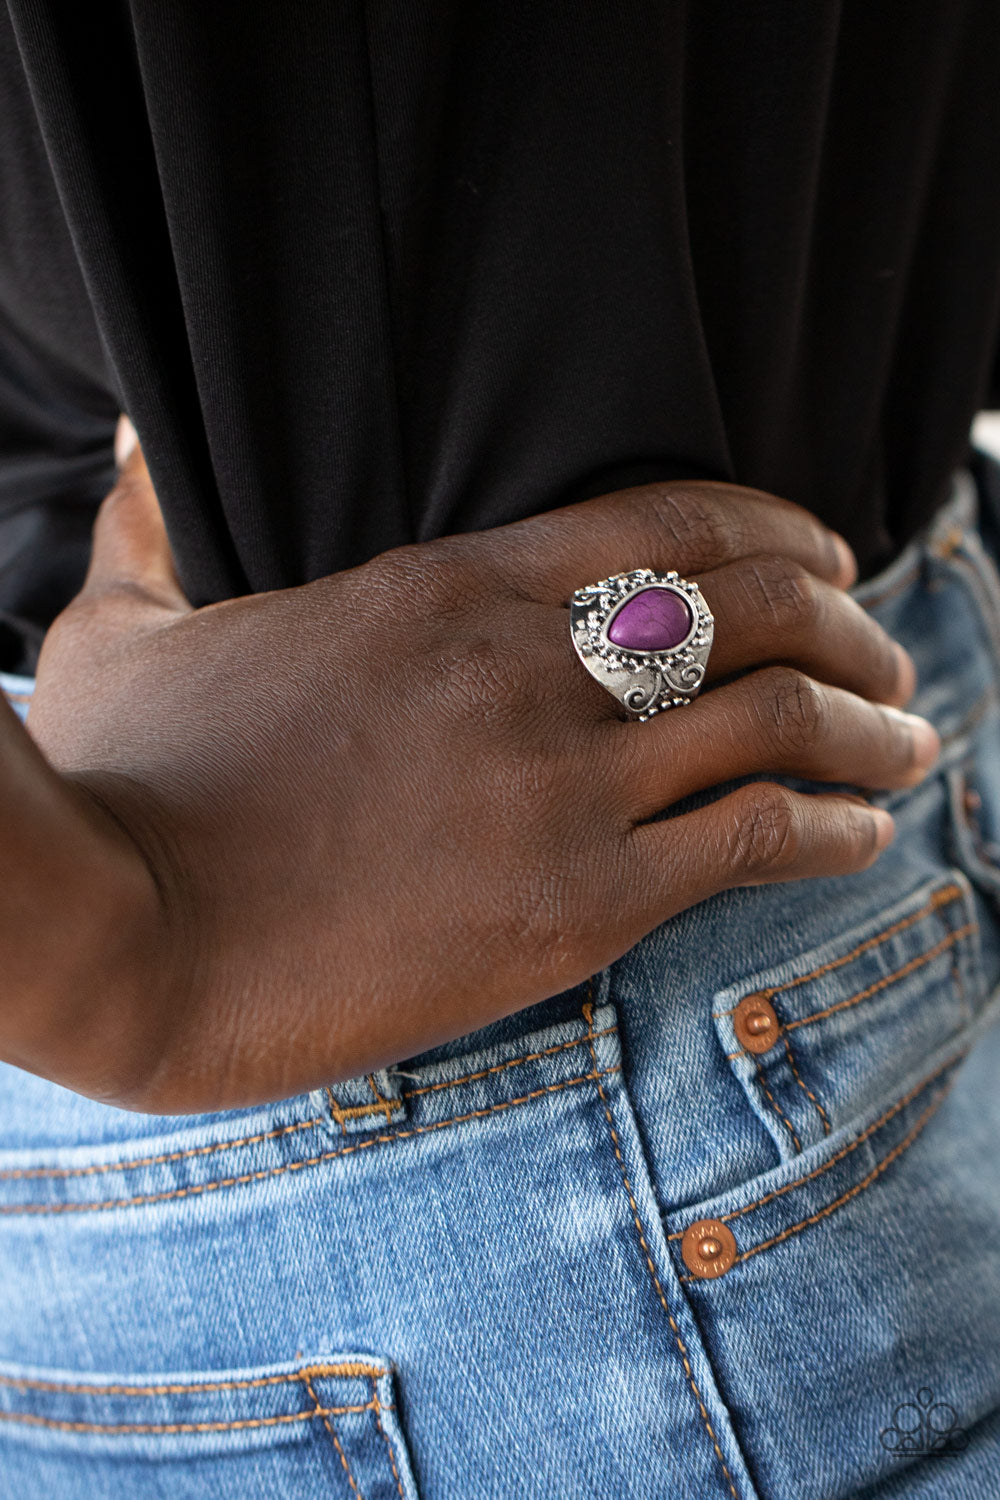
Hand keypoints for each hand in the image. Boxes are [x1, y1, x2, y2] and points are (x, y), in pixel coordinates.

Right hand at [24, 448, 936, 1111]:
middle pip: (761, 605)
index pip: (673, 518)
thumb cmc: (121, 787)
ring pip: (785, 717)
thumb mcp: (126, 629)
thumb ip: (149, 525)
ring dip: (872, 725)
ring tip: (910, 743)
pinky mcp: (577, 901)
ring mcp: (562, 783)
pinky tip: (867, 836)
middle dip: (852, 621)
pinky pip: (760, 838)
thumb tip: (127, 442)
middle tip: (887, 656)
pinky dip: (838, 829)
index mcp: (447, 587)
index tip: (831, 553)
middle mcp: (528, 667)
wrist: (125, 934)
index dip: (781, 524)